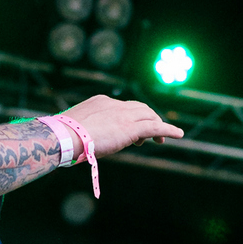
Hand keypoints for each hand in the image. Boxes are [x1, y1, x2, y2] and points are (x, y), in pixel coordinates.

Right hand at [63, 95, 182, 158]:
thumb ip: (86, 130)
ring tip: (158, 141)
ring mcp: (124, 114)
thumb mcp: (75, 128)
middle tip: (146, 137)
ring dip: (156, 127)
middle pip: (140, 108)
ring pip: (149, 116)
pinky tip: (179, 135)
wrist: (64, 136)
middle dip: (147, 119)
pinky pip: (155, 127)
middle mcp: (115, 104)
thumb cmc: (63, 136)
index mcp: (101, 101)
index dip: (129, 117)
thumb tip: (85, 142)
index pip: (123, 106)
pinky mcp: (131, 128)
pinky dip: (169, 130)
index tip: (128, 131)